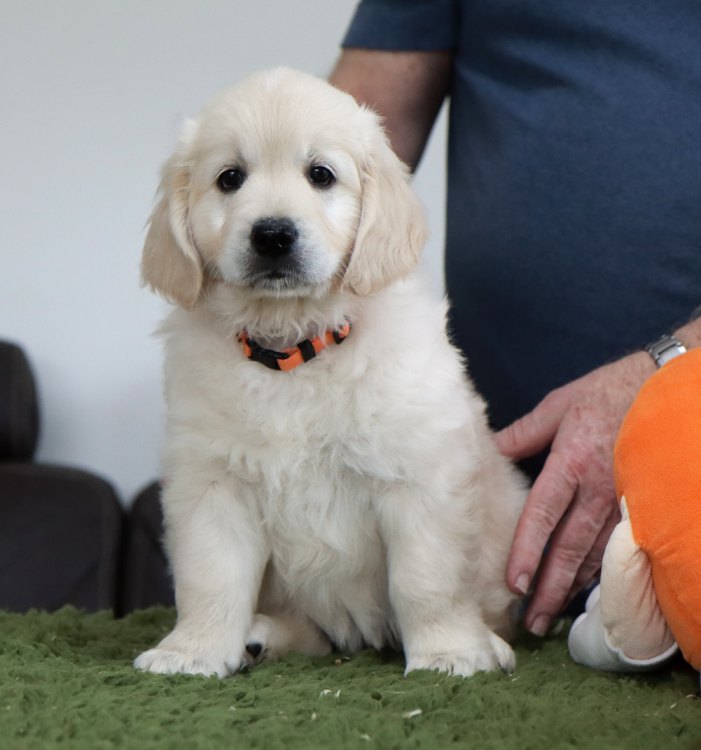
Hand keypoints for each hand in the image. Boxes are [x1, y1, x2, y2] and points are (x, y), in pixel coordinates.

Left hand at [495, 351, 655, 635]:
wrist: (658, 388)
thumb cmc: (603, 394)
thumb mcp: (557, 405)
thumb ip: (522, 434)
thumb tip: (489, 450)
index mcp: (571, 463)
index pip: (544, 515)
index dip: (527, 551)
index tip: (514, 583)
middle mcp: (597, 489)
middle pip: (569, 548)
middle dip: (549, 588)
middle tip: (531, 621)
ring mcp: (621, 500)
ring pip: (594, 554)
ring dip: (572, 588)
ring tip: (551, 616)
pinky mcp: (637, 505)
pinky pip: (615, 546)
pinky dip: (597, 571)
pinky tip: (583, 590)